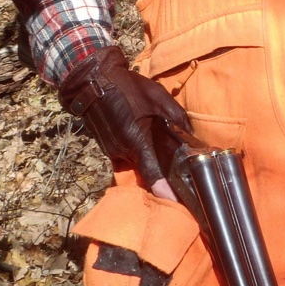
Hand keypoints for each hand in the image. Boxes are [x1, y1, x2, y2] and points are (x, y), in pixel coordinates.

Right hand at [58, 46, 191, 197]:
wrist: (92, 81)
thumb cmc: (129, 88)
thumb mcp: (159, 98)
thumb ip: (177, 118)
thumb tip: (192, 135)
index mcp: (136, 141)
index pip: (152, 174)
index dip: (164, 191)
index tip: (176, 203)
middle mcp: (123, 151)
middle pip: (147, 170)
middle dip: (164, 175)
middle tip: (184, 176)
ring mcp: (113, 151)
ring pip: (137, 162)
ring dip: (151, 161)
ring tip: (168, 156)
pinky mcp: (108, 147)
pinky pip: (128, 155)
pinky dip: (139, 152)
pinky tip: (147, 141)